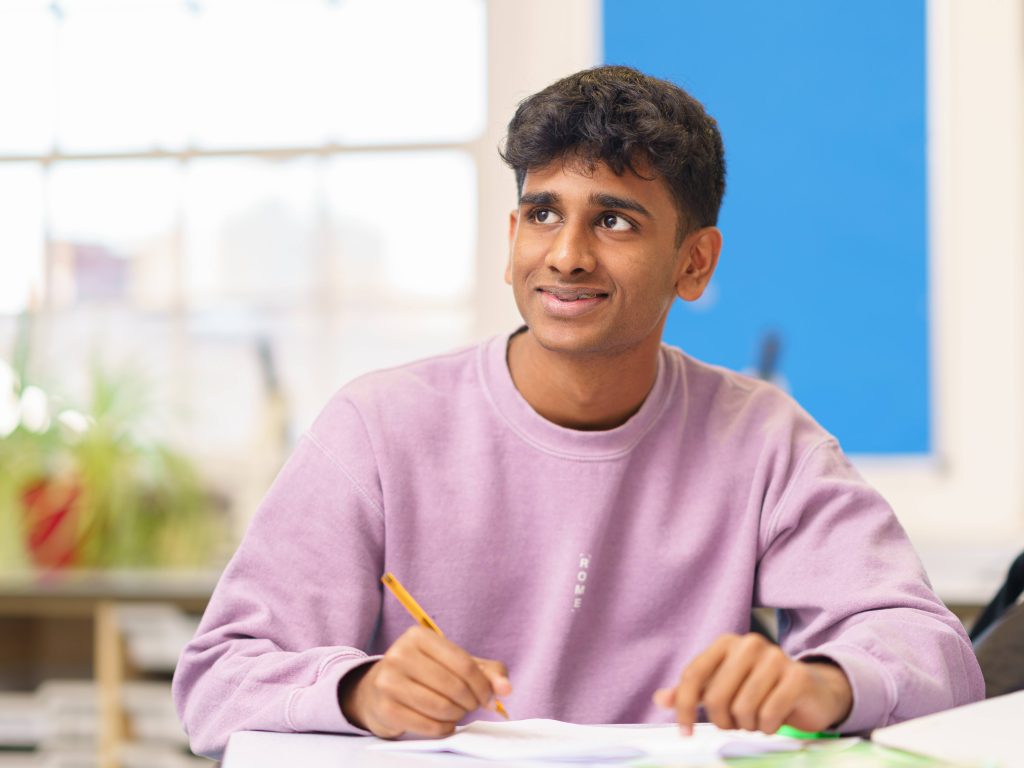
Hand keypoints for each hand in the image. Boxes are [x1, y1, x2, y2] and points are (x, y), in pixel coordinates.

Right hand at [339, 626, 511, 738]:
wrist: (378, 691)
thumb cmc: (424, 674)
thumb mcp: (454, 663)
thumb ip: (487, 672)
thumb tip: (505, 689)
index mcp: (418, 636)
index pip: (463, 663)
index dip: (483, 685)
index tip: (488, 698)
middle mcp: (399, 654)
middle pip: (453, 686)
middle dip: (470, 702)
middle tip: (471, 706)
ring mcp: (388, 681)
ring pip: (440, 707)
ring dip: (457, 715)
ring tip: (456, 713)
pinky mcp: (385, 708)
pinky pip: (427, 725)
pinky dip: (443, 729)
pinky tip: (444, 723)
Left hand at [653, 633, 851, 734]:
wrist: (812, 690)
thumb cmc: (759, 689)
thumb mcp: (722, 687)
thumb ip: (691, 692)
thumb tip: (659, 699)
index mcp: (727, 643)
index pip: (693, 675)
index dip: (684, 707)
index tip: (685, 732)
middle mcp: (750, 644)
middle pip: (715, 697)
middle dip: (722, 721)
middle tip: (734, 723)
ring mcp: (776, 657)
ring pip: (742, 709)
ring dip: (747, 725)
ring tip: (756, 718)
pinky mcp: (797, 677)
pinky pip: (768, 716)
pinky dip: (767, 727)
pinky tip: (774, 720)